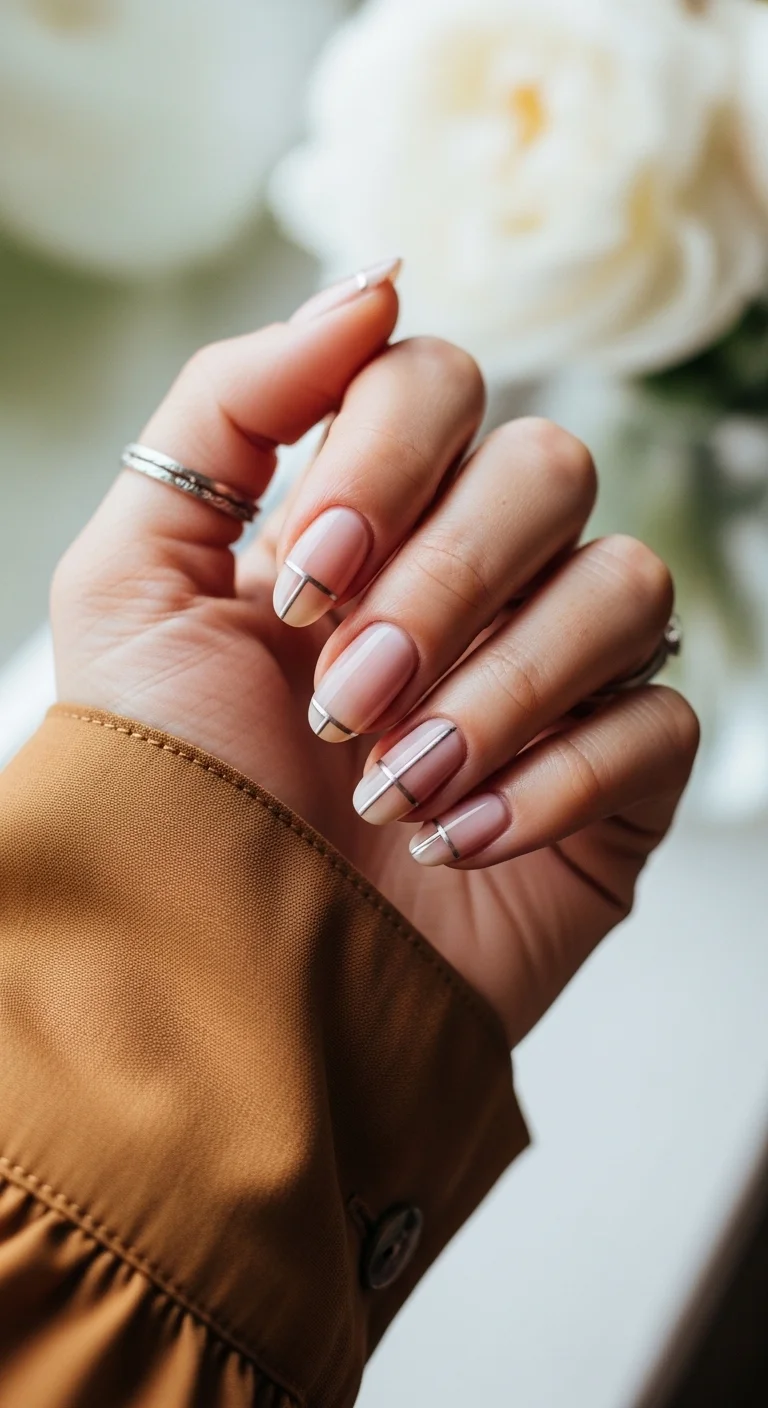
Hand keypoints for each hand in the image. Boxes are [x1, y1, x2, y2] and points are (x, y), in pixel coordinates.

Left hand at [52, 267, 698, 1046]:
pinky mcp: (615, 778)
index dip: (383, 460)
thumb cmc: (165, 787)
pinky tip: (462, 839)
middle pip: (547, 467)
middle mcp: (470, 576)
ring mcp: (552, 674)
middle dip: (440, 585)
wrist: (218, 982)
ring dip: (497, 689)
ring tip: (394, 784)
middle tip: (344, 698)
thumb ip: (228, 406)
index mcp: (365, 518)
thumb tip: (373, 286)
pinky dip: (554, 780)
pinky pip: (657, 719)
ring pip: (621, 584)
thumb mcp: (133, 580)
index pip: (439, 382)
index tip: (301, 584)